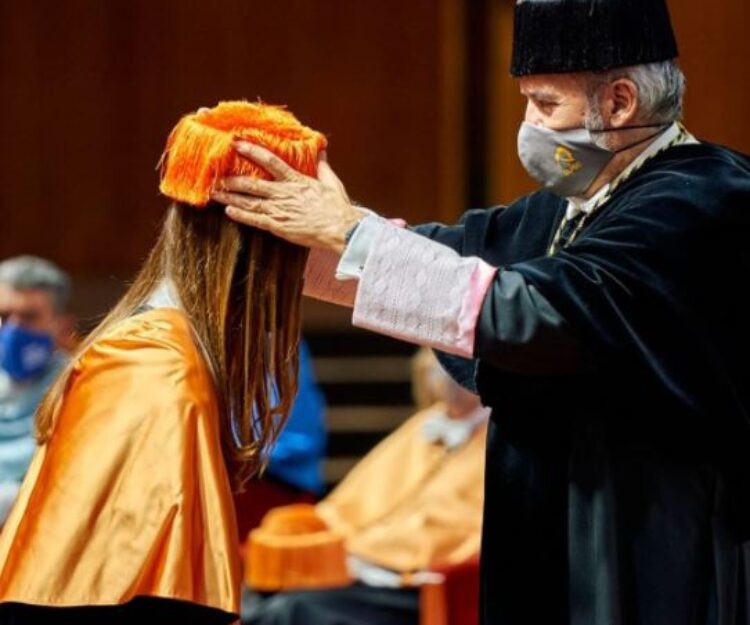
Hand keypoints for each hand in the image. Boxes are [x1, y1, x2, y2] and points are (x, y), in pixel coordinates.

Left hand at [211, 142, 363, 253]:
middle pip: (252, 183)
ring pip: (249, 201)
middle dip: (232, 179)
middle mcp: (284, 193)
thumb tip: (321, 150)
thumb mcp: (331, 182)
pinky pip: (256, 220)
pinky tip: (228, 212)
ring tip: (215, 193)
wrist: (341, 229)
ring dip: (230, 197)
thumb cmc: (337, 207)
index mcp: (296, 180)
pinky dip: (241, 216)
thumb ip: (322, 166)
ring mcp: (280, 210)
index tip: (237, 144)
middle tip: (216, 175)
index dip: (252, 151)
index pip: (270, 161)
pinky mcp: (279, 226)